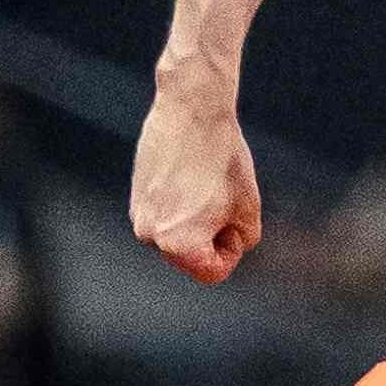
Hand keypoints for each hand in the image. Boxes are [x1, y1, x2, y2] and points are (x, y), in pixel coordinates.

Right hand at [132, 85, 262, 282]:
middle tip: (222, 199)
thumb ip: (241, 240)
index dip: (231, 250)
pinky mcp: (136, 196)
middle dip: (212, 236)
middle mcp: (150, 236)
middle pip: (191, 256)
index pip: (212, 272)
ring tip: (205, 184)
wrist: (192, 113)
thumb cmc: (224, 161)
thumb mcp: (248, 209)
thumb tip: (224, 243)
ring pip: (178, 235)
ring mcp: (138, 215)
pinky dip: (181, 205)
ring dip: (196, 220)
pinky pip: (166, 215)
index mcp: (178, 245)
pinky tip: (190, 176)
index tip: (233, 218)